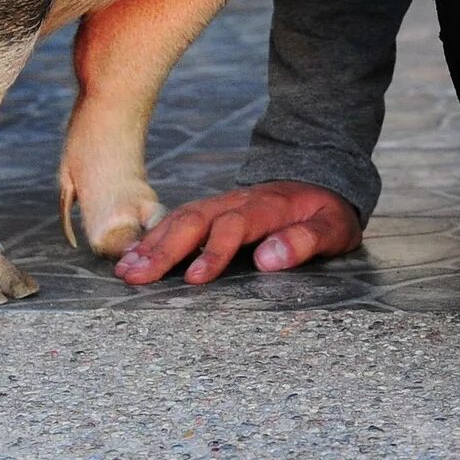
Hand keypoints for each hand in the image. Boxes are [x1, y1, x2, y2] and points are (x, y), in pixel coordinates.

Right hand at [113, 180, 361, 285]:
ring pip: (181, 218)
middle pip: (196, 220)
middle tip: (138, 277)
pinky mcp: (212, 210)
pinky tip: (134, 256)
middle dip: (165, 249)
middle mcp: (237, 202)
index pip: (235, 226)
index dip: (214, 251)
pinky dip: (154, 236)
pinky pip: (178, 219)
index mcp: (268, 208)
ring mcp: (221, 204)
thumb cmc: (326, 214)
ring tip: (126, 270)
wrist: (319, 180)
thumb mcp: (333, 228)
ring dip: (152, 243)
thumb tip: (267, 259)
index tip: (196, 279)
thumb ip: (306, 241)